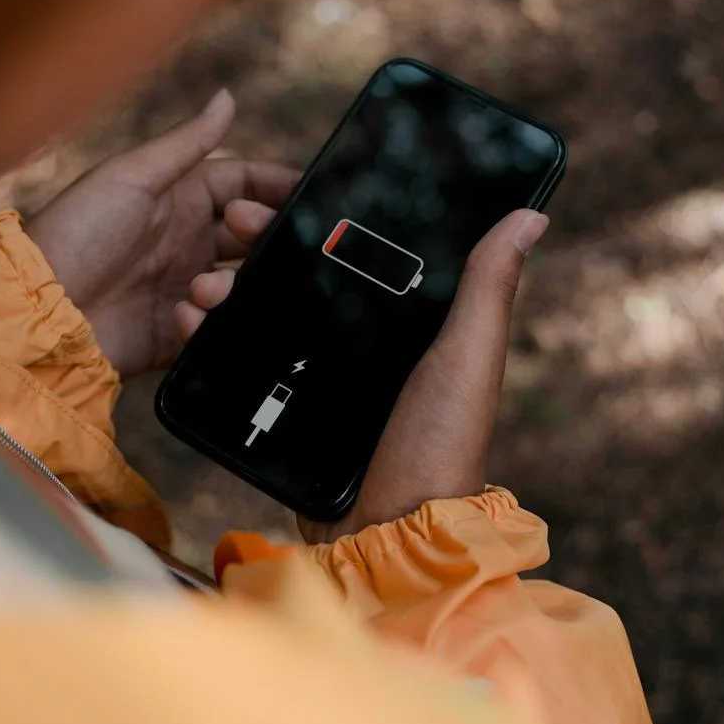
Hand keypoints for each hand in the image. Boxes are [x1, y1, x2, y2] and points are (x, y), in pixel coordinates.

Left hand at [26, 90, 298, 377]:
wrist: (35, 308)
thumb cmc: (77, 229)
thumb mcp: (134, 175)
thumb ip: (188, 142)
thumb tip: (228, 96)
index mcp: (180, 197)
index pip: (245, 183)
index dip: (276, 187)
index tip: (308, 196)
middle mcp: (187, 242)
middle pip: (253, 236)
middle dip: (263, 238)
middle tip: (249, 238)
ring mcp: (184, 287)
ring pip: (242, 285)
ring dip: (232, 285)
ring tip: (202, 290)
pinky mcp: (175, 334)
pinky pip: (216, 331)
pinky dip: (209, 324)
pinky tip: (182, 317)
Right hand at [176, 207, 549, 542]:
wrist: (385, 535)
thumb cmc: (442, 446)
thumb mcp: (467, 358)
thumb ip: (489, 289)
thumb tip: (534, 213)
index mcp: (410, 324)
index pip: (359, 250)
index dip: (319, 216)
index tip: (284, 188)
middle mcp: (363, 346)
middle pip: (301, 275)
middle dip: (260, 245)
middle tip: (230, 223)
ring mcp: (321, 379)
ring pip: (264, 314)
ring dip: (226, 288)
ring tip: (200, 283)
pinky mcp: (285, 413)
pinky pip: (244, 365)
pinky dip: (213, 340)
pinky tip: (189, 322)